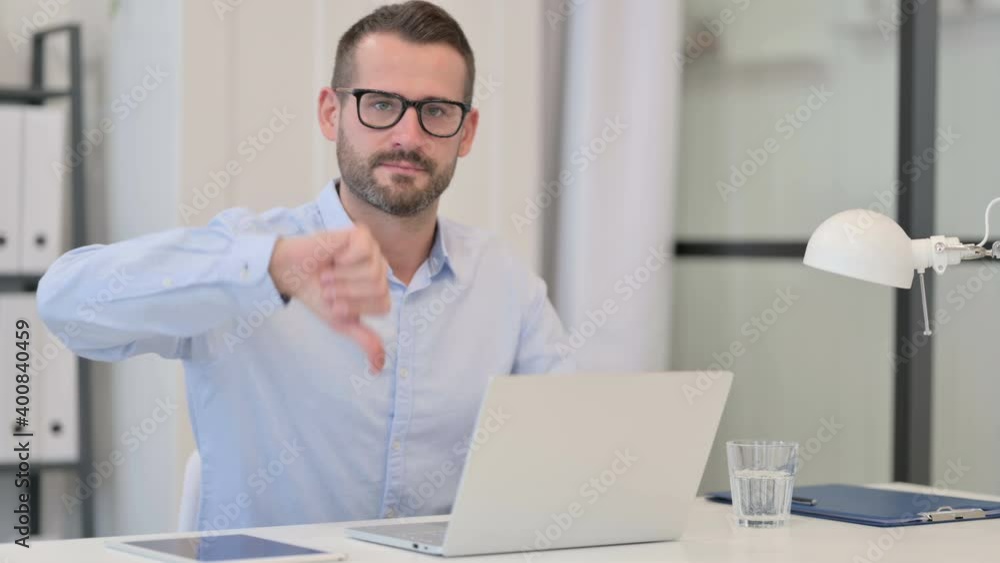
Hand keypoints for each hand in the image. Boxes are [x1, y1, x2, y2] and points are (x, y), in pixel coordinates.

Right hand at [268, 225, 390, 370]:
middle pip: (379, 289)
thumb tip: (379, 367)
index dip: (355, 308)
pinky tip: (333, 257)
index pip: (383, 306)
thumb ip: (364, 340)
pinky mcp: (360, 234)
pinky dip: (343, 259)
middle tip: (328, 287)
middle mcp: (380, 268)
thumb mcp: (341, 321)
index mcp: (380, 288)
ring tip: (327, 274)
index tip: (334, 304)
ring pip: (372, 272)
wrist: (290, 273)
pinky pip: (363, 252)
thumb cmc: (316, 294)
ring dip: (342, 278)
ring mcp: (372, 249)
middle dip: (347, 294)